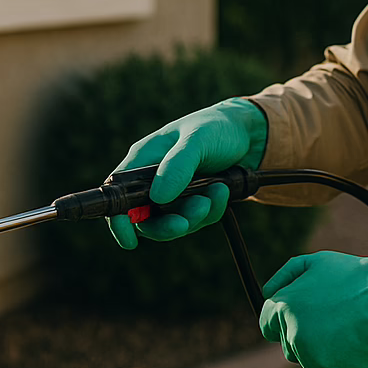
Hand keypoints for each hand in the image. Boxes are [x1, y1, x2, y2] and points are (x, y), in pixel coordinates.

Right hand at [107, 98, 266, 248]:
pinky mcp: (192, 202)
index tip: (129, 240)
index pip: (119, 194)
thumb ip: (177, 166)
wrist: (248, 133)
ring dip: (194, 216)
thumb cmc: (215, 128)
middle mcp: (153, 179)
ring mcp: (173, 193)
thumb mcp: (197, 140)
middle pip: (144, 218)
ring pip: (172, 222)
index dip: (119, 219)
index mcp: (143, 160)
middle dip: (166, 225)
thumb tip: (157, 198)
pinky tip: (222, 191)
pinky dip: (210, 211)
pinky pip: (195, 220)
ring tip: (217, 192)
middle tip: (185, 222)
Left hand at [259, 251, 367, 367]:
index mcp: (285, 309)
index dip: (285, 318)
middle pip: (289, 344)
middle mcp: (294, 338)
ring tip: (349, 329)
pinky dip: (339, 366)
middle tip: (335, 318)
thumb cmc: (358, 279)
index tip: (306, 313)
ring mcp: (314, 362)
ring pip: (308, 362)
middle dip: (305, 332)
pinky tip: (356, 346)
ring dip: (322, 350)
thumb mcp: (318, 262)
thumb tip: (266, 293)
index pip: (268, 325)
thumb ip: (286, 276)